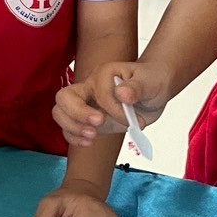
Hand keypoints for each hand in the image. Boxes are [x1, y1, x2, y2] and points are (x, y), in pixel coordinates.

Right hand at [53, 61, 171, 145]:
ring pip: (61, 113)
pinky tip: (88, 143)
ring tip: (91, 137)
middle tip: (96, 127)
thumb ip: (137, 87)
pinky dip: (74, 137)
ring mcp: (86, 104)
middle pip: (65, 98)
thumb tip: (122, 93)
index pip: (99, 94)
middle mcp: (89, 87)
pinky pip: (69, 128)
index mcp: (103, 74)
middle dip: (78, 115)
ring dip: (72, 128)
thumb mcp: (150, 82)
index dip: (114, 109)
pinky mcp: (88, 119)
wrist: (155, 89)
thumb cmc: (151, 81)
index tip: (131, 118)